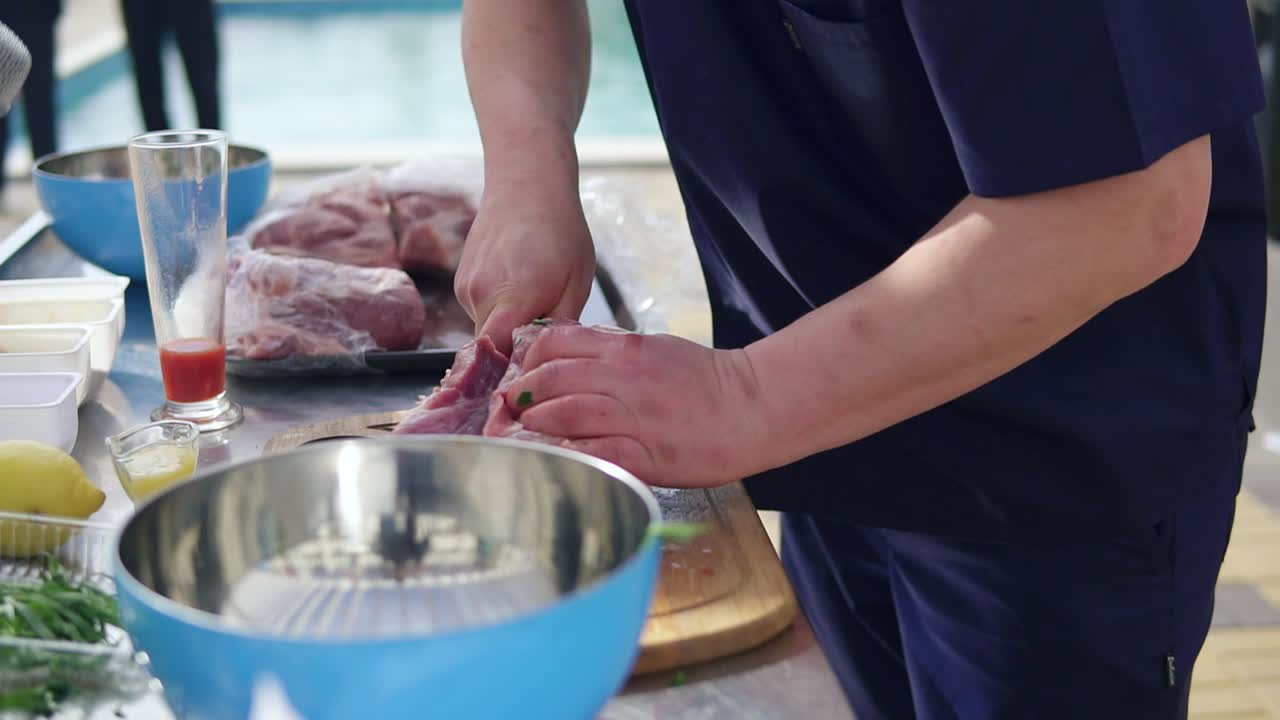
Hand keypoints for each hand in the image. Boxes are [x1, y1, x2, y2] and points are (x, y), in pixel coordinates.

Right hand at [454, 182, 595, 354]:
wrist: (526, 185)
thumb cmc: (561, 231)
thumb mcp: (577, 282)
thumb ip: (559, 326)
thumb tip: (548, 358)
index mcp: (513, 298)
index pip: (500, 356)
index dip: (516, 371)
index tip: (536, 371)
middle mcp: (481, 296)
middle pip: (494, 348)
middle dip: (516, 349)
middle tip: (543, 334)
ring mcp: (466, 289)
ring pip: (487, 330)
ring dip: (509, 326)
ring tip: (534, 296)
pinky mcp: (460, 283)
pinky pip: (480, 312)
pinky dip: (498, 309)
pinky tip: (517, 283)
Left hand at [503, 325, 766, 487]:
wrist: (754, 406)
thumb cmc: (704, 382)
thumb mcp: (652, 351)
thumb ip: (609, 353)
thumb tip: (564, 360)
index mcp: (625, 347)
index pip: (554, 343)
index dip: (525, 361)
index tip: (519, 378)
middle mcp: (624, 376)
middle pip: (550, 378)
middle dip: (520, 397)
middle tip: (508, 413)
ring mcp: (635, 415)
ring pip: (564, 411)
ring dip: (535, 425)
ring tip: (524, 435)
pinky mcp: (647, 454)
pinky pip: (594, 453)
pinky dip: (567, 455)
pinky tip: (555, 460)